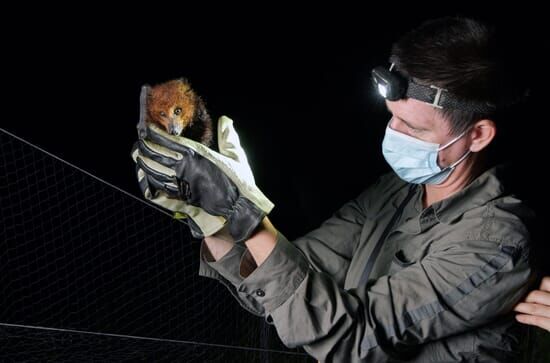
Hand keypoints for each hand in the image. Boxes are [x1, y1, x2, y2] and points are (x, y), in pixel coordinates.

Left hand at [134, 116, 273, 242]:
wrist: (238, 207)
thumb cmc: (240, 182)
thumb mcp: (236, 155)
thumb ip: (228, 137)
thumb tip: (226, 119)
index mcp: (198, 154)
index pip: (169, 141)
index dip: (156, 134)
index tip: (148, 128)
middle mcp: (186, 167)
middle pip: (156, 153)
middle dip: (145, 145)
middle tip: (139, 140)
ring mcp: (181, 182)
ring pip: (154, 170)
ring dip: (143, 161)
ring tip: (137, 154)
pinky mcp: (180, 196)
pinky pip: (158, 186)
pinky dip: (149, 179)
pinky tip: (145, 174)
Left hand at [514, 276, 549, 331]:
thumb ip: (549, 292)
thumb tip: (541, 286)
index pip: (546, 282)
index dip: (536, 284)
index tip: (528, 287)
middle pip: (536, 294)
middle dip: (523, 296)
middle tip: (514, 296)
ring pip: (535, 307)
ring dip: (521, 307)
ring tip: (513, 306)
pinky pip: (540, 321)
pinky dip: (527, 319)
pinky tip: (519, 318)